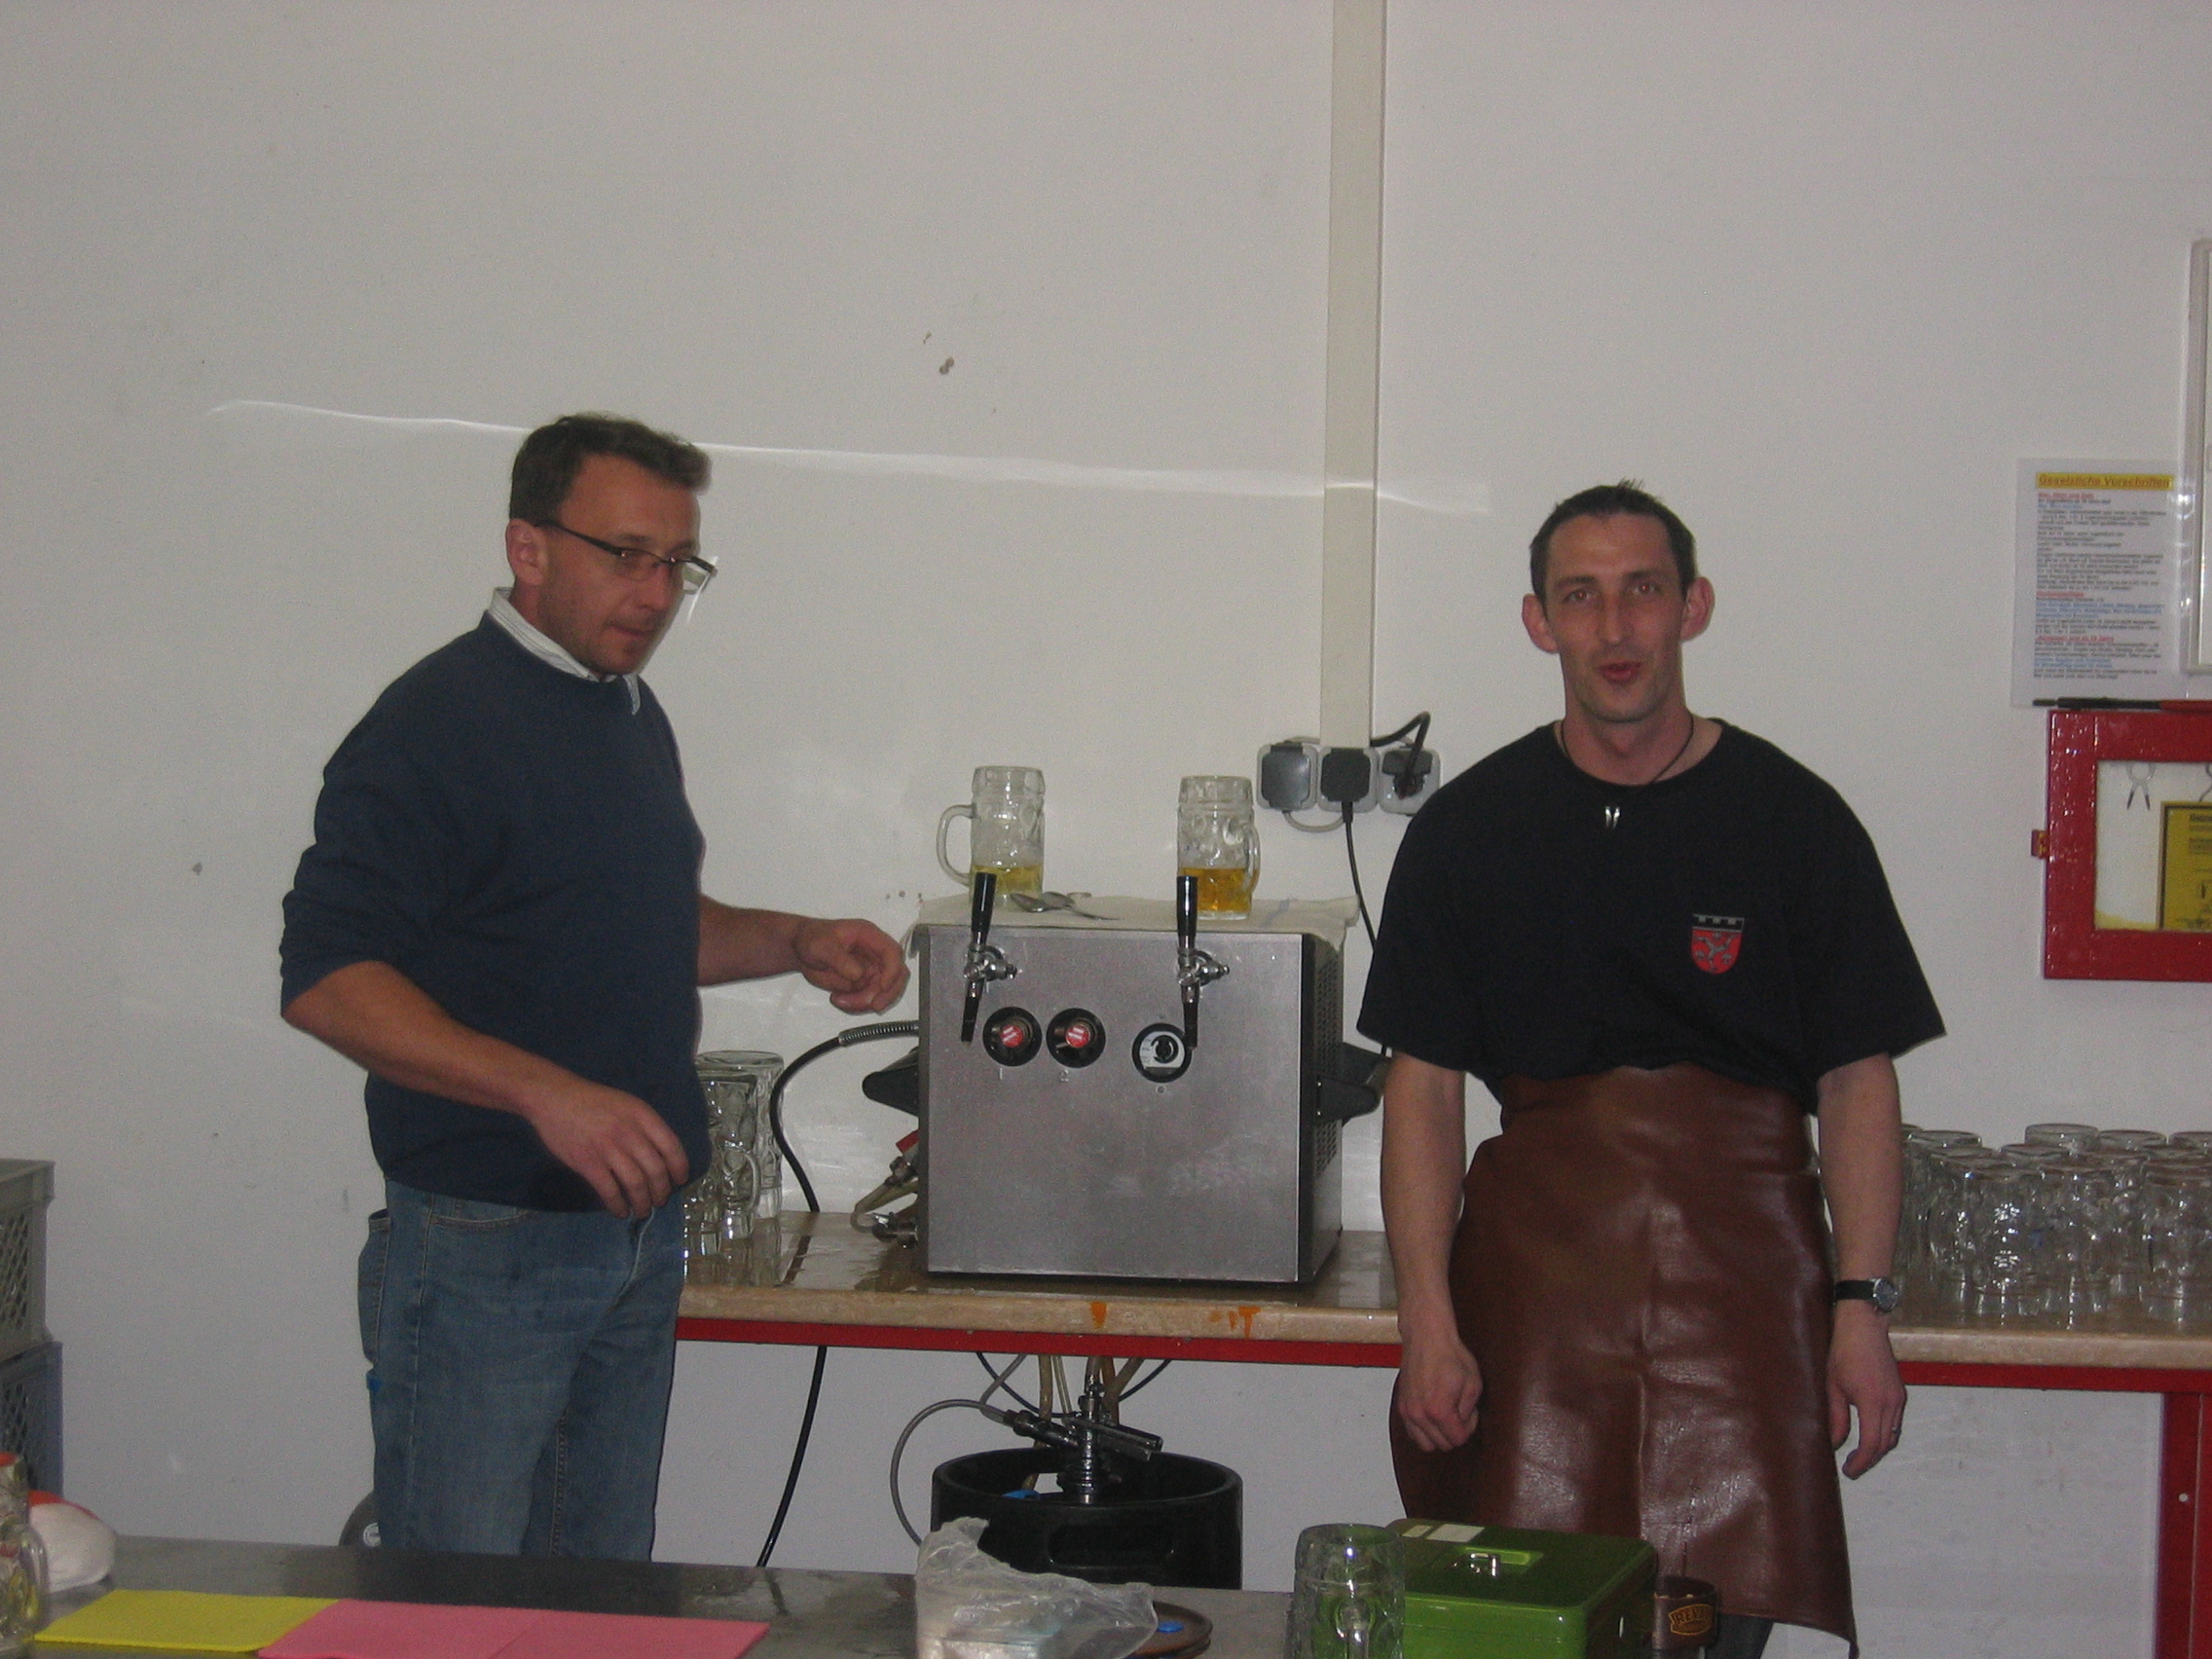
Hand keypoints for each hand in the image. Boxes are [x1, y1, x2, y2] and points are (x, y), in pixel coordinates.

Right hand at [521, 1077, 691, 1218]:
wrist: (555, 1098)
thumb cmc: (593, 1101)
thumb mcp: (627, 1104)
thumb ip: (645, 1126)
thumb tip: (662, 1155)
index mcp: (642, 1116)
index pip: (671, 1147)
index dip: (679, 1168)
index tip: (679, 1181)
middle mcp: (629, 1133)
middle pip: (655, 1170)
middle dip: (662, 1191)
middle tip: (660, 1201)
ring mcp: (608, 1149)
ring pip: (635, 1184)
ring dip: (643, 1203)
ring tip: (643, 1210)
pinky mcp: (588, 1163)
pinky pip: (609, 1191)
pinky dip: (618, 1205)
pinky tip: (621, 1211)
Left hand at [793, 917, 908, 1012]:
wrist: (801, 950)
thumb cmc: (812, 939)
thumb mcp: (821, 946)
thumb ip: (840, 960)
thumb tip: (859, 975)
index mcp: (869, 936)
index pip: (892, 952)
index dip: (892, 971)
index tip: (883, 987)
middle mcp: (875, 953)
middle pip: (896, 975)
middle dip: (887, 993)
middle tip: (872, 1006)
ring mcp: (871, 970)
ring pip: (882, 991)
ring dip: (866, 1002)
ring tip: (839, 1001)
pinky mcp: (863, 984)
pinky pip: (868, 999)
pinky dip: (857, 1005)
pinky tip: (837, 1000)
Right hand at [1396, 1330, 1483, 1452]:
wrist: (1426, 1336)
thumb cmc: (1450, 1355)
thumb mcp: (1473, 1383)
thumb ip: (1469, 1411)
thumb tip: (1463, 1422)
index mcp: (1439, 1410)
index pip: (1458, 1439)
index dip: (1469, 1427)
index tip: (1470, 1412)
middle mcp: (1419, 1414)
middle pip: (1441, 1445)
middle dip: (1454, 1432)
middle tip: (1460, 1412)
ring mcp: (1407, 1410)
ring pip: (1425, 1443)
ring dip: (1438, 1435)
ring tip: (1446, 1416)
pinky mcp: (1401, 1405)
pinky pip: (1412, 1432)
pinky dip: (1424, 1431)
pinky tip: (1433, 1415)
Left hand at [1828, 1301, 1905, 1477]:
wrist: (1864, 1327)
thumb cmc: (1844, 1353)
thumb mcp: (1834, 1387)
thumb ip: (1836, 1417)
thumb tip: (1835, 1442)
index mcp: (1873, 1402)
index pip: (1872, 1444)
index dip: (1861, 1462)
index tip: (1849, 1471)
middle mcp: (1891, 1403)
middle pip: (1885, 1443)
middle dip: (1870, 1459)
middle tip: (1852, 1467)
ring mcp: (1899, 1397)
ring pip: (1893, 1434)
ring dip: (1878, 1447)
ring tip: (1859, 1454)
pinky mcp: (1900, 1392)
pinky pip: (1895, 1421)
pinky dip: (1884, 1433)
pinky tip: (1869, 1433)